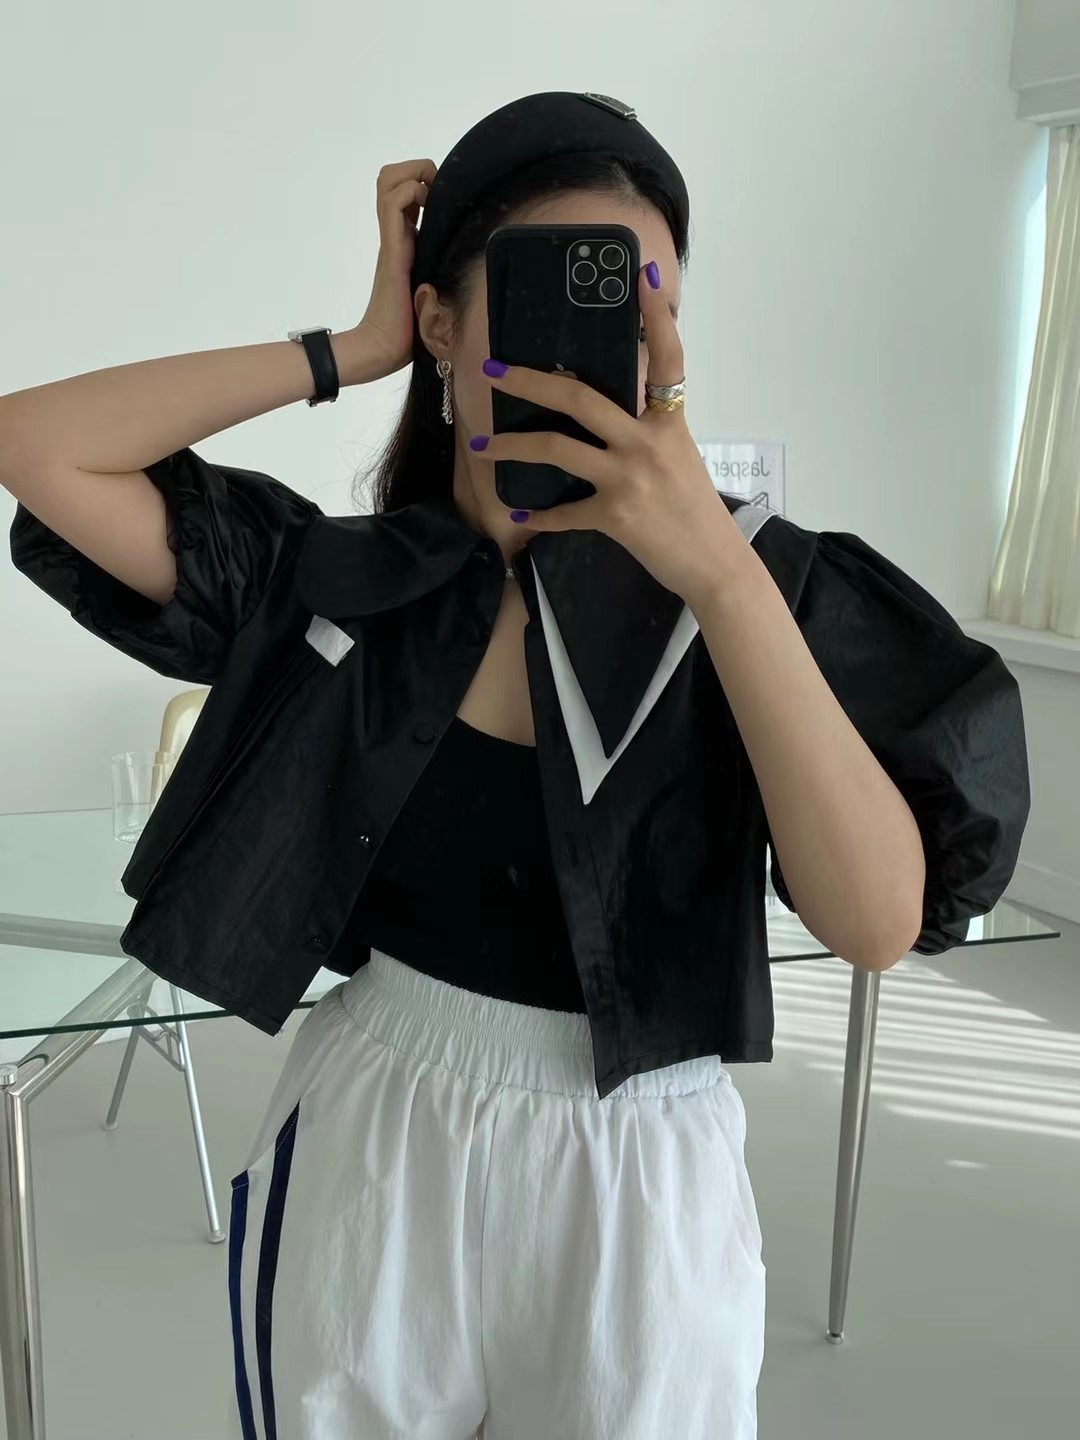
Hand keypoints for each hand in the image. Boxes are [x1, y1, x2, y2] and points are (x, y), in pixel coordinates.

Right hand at [353, 158, 437, 381]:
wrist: (382, 349)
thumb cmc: (406, 331)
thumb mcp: (432, 293)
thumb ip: (441, 276)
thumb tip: (469, 273)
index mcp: (404, 243)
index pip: (403, 192)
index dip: (422, 181)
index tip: (442, 198)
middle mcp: (395, 236)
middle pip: (389, 177)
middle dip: (414, 169)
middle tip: (434, 191)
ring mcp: (391, 240)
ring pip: (389, 180)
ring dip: (413, 175)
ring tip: (429, 198)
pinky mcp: (393, 250)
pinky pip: (395, 203)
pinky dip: (411, 193)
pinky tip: (427, 211)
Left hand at [471, 261, 748, 609]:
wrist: (714, 563)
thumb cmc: (694, 510)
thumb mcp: (679, 455)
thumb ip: (648, 428)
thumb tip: (609, 407)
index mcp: (669, 421)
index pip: (668, 358)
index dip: (656, 317)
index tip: (640, 279)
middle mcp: (648, 441)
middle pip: (581, 398)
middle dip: (531, 380)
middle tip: (494, 369)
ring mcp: (630, 478)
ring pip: (558, 448)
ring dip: (513, 445)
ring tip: (483, 444)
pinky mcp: (615, 516)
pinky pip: (565, 512)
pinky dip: (540, 516)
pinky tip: (518, 514)